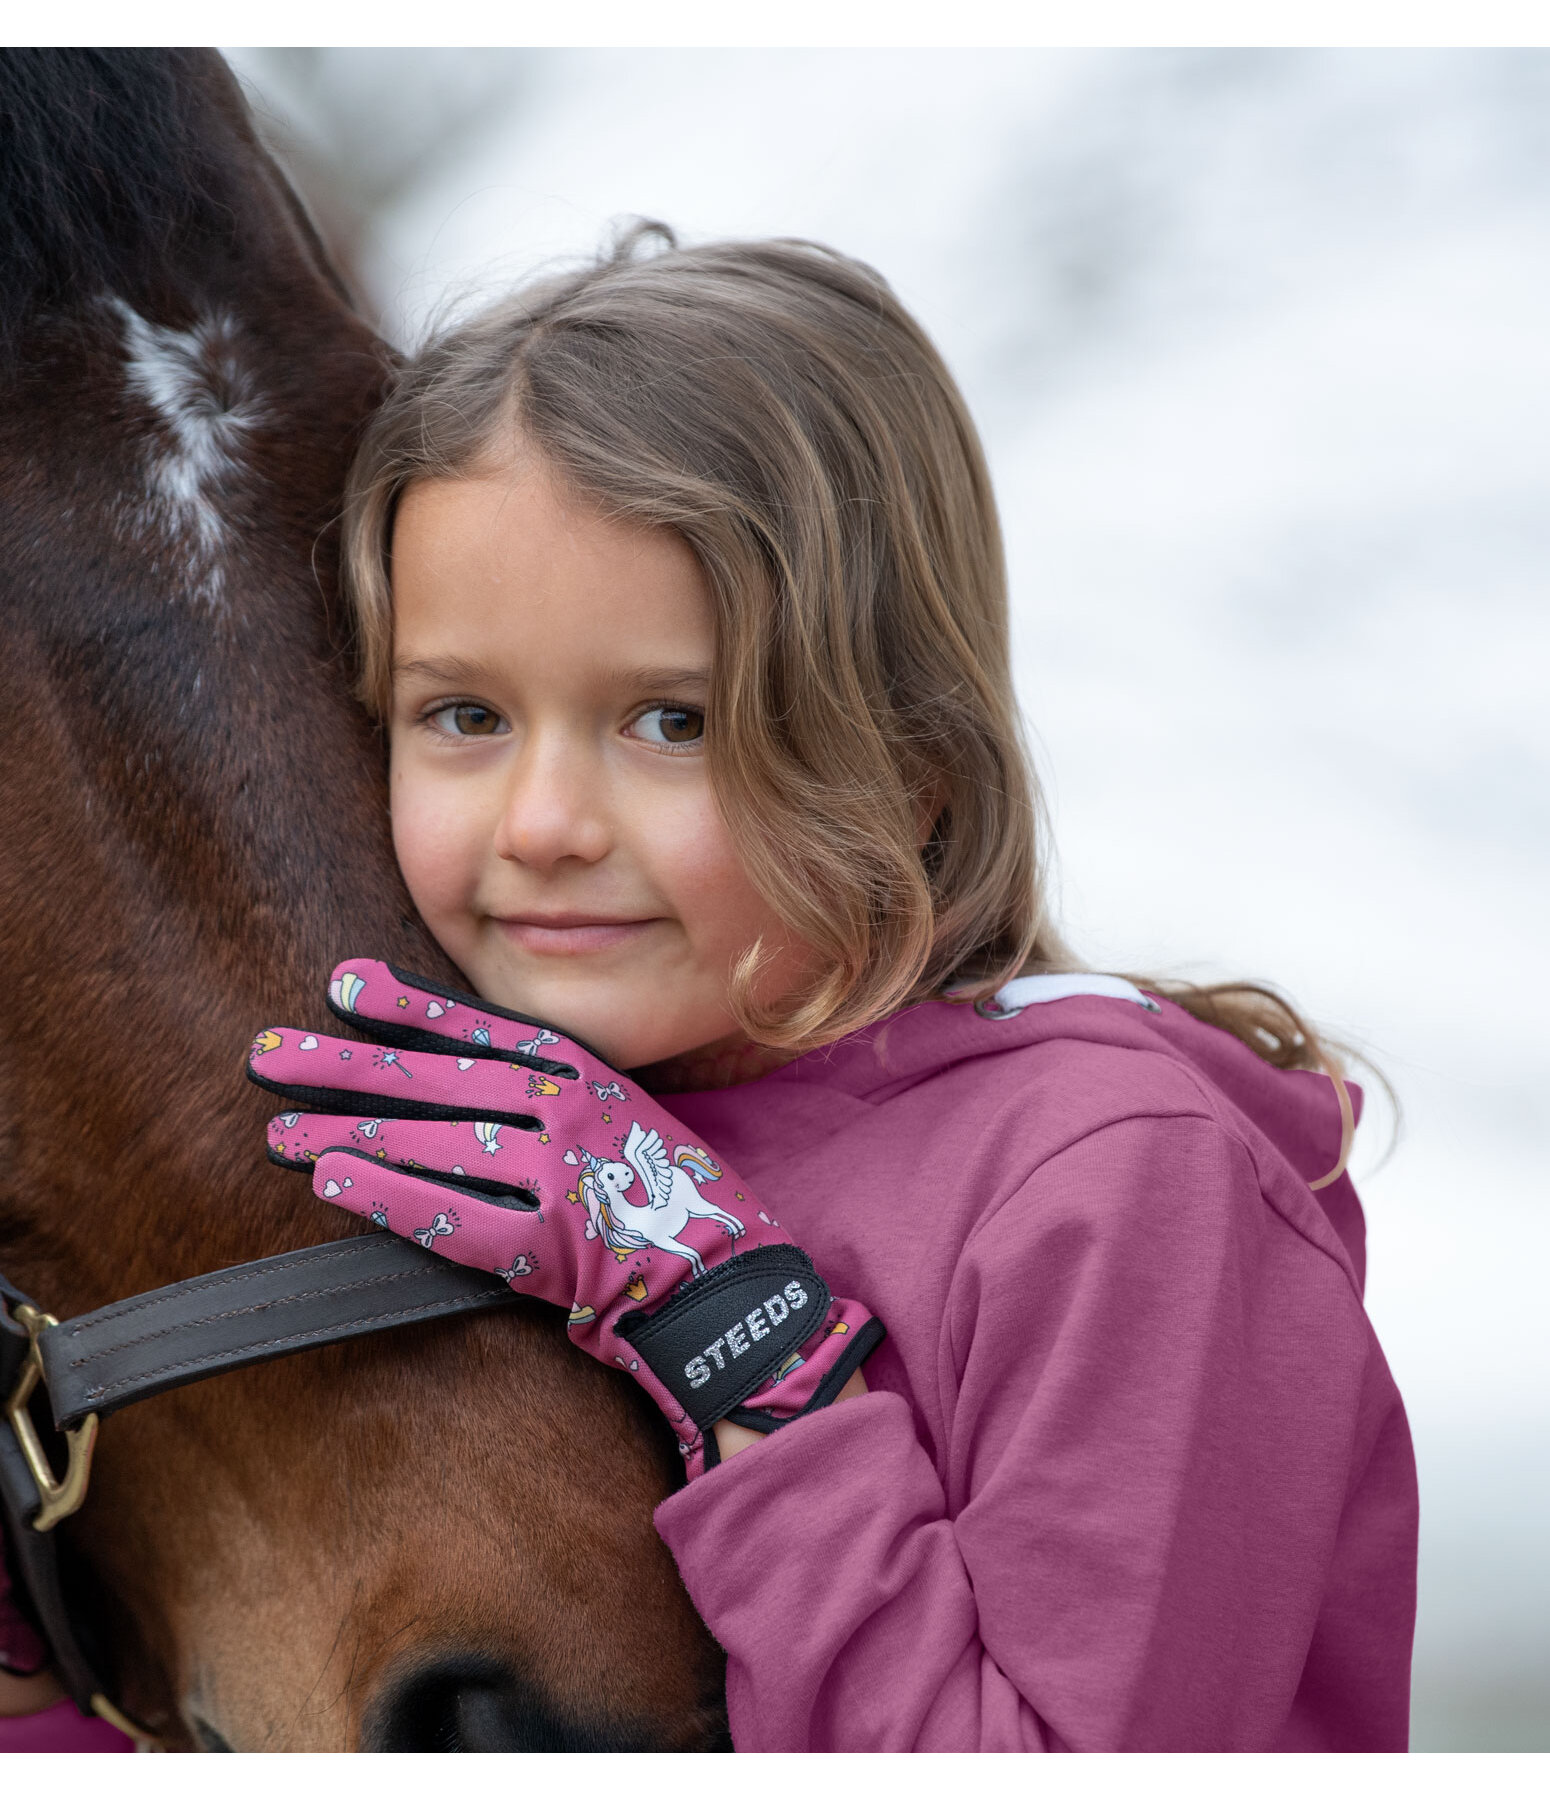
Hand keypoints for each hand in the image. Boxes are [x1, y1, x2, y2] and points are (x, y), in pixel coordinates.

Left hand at [248, 960, 882, 1475]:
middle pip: (441, 1082)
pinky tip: (336, 1184)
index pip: (481, 1031)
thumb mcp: (626, 1119)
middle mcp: (571, 1114)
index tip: (340, 985)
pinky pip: (457, 1220)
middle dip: (348, 1067)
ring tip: (280, 1131)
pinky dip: (392, 1199)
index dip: (407, 1008)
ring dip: (351, 1134)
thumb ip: (557, 1092)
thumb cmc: (673, 1203)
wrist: (734, 1285)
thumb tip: (463, 1082)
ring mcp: (562, 1177)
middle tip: (270, 1057)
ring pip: (438, 1145)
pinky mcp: (553, 1249)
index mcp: (587, 1076)